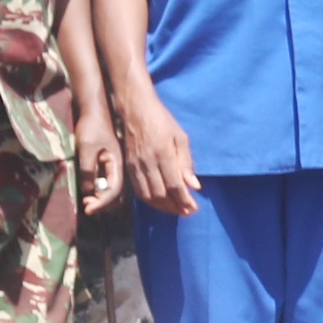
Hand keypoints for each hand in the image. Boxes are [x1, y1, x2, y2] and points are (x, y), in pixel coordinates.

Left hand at [73, 106, 124, 216]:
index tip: (88, 209)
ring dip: (100, 200)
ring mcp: (114, 167)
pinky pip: (107, 184)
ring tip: (86, 201)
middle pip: (116, 195)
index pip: (114, 191)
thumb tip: (89, 191)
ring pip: (112, 191)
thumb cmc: (91, 126)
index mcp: (117, 164)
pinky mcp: (108, 164)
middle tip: (86, 206)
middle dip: (102, 204)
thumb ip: (88, 169)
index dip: (102, 203)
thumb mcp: (86, 147)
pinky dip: (99, 192)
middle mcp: (119, 168)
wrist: (95, 109)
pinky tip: (88, 192)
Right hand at [118, 90, 200, 216]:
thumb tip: (194, 186)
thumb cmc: (162, 121)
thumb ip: (186, 163)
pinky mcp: (128, 167)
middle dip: (175, 207)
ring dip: (163, 207)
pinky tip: (160, 202)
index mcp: (163, 154)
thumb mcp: (180, 137)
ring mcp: (136, 166)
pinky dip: (150, 201)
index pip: (174, 186)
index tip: (193, 208)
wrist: (135, 110)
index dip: (184, 200)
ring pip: (148, 196)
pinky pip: (138, 190)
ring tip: (175, 209)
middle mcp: (147, 163)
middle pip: (161, 195)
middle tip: (187, 211)